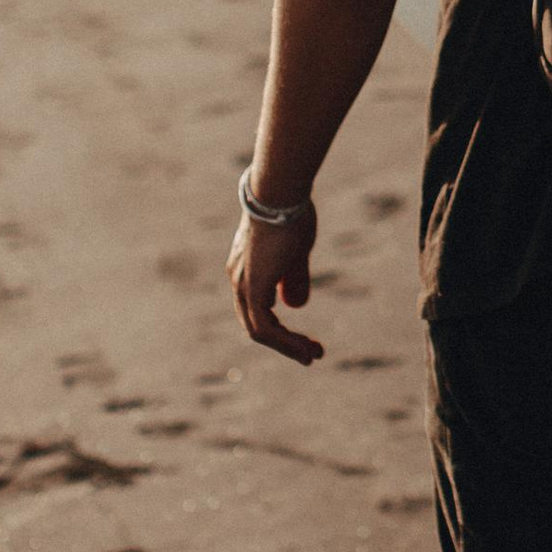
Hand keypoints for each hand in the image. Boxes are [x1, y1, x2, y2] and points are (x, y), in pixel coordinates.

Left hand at [229, 199, 321, 365]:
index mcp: (246, 268)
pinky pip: (265, 328)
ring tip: (313, 356)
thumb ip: (293, 279)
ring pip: (259, 330)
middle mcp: (239, 278)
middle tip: (311, 355)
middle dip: (285, 342)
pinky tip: (305, 348)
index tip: (305, 337)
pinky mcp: (252, 289)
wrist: (279, 195)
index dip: (280, 327)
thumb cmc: (290, 214)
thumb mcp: (296, 251)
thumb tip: (295, 306)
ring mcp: (242, 284)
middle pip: (256, 323)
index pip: (258, 307)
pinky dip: (285, 342)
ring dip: (287, 347)